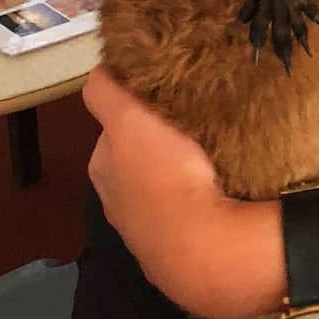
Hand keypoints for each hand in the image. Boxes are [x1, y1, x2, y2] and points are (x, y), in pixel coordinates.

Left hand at [82, 66, 278, 318]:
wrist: (204, 246)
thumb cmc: (165, 176)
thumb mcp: (127, 120)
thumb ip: (105, 92)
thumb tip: (102, 68)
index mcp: (102, 168)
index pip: (113, 127)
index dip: (134, 111)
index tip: (163, 100)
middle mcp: (116, 201)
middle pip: (136, 156)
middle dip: (158, 141)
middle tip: (190, 123)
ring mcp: (147, 231)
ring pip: (162, 186)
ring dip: (179, 172)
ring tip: (209, 156)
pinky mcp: (178, 250)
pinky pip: (186, 213)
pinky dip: (194, 200)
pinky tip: (216, 190)